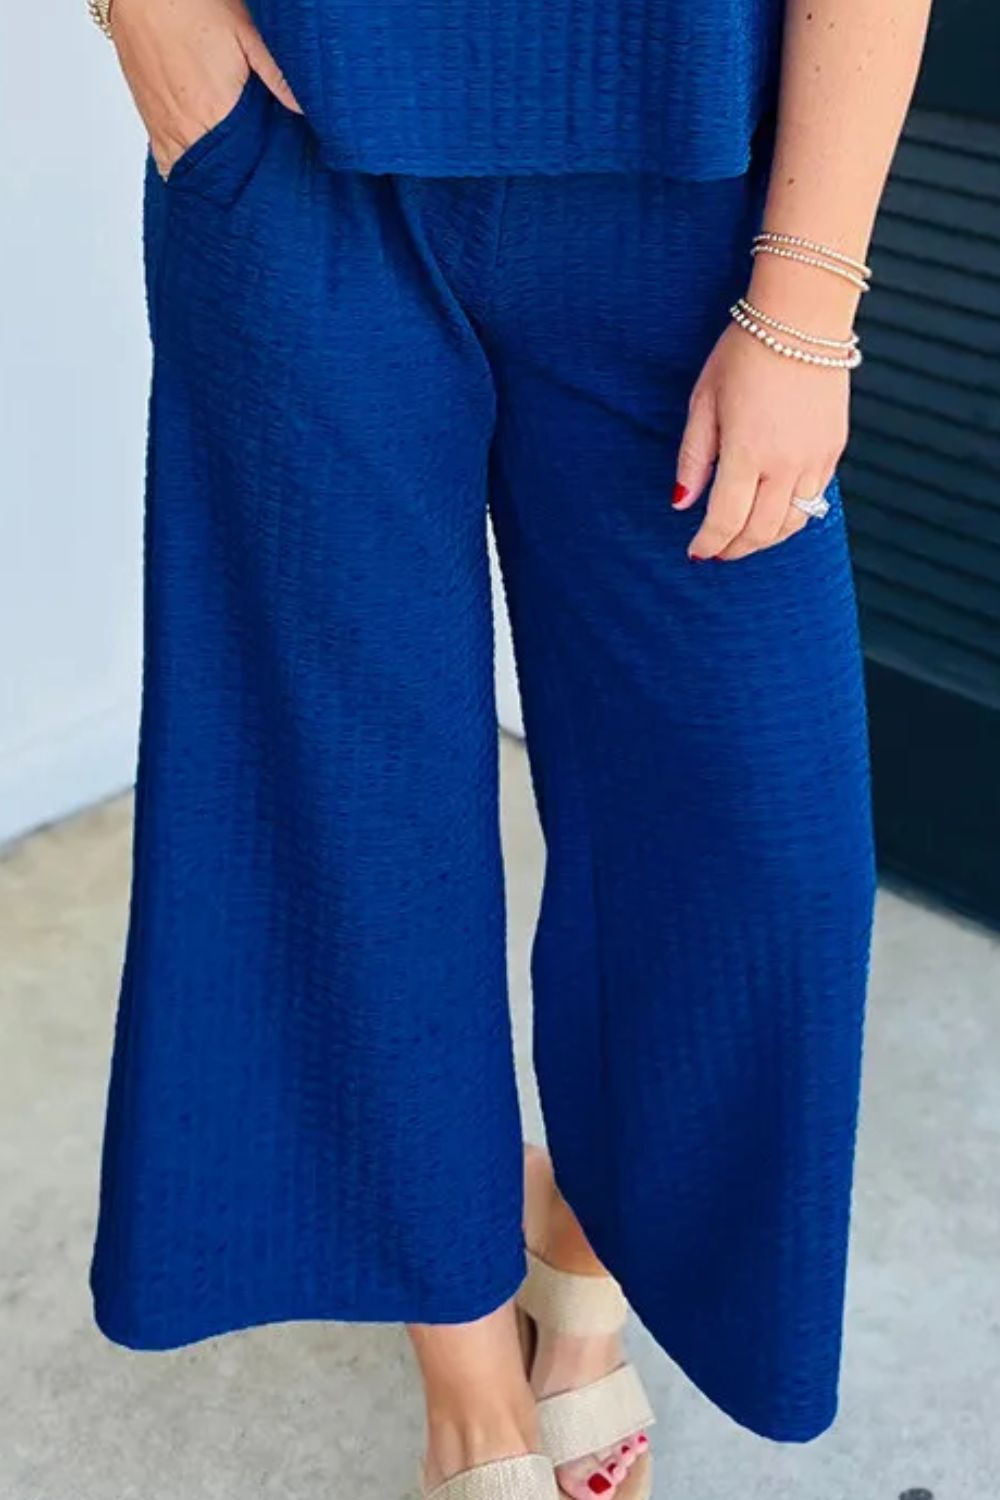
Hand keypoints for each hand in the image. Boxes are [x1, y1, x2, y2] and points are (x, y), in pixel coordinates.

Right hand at [110, 0, 299, 177]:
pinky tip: (197, 169)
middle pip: (214, 176)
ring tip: (227, 186)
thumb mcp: (246, 33)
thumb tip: (303, 108)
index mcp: (215, 111)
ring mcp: (162, 124)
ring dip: (206, 179)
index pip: (240, 167)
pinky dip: (180, 167)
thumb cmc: (193, 4)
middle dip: (234, 183)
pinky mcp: (148, 117)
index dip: (255, 180)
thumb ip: (275, 74)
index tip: (269, 185)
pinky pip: (163, 159)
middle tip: (251, 186)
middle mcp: (185, 126)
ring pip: (186, 172)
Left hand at [673, 320, 849, 561]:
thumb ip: (694, 458)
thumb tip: (682, 503)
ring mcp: (815, 459)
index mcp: (747, 452)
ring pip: (793, 523)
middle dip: (736, 549)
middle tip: (718, 551)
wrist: (802, 318)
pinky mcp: (834, 449)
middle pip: (761, 531)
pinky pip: (815, 500)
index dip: (709, 543)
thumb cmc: (745, 351)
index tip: (696, 552)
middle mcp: (785, 463)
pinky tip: (773, 512)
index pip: (726, 520)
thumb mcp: (704, 401)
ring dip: (765, 539)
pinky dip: (792, 517)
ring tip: (744, 538)